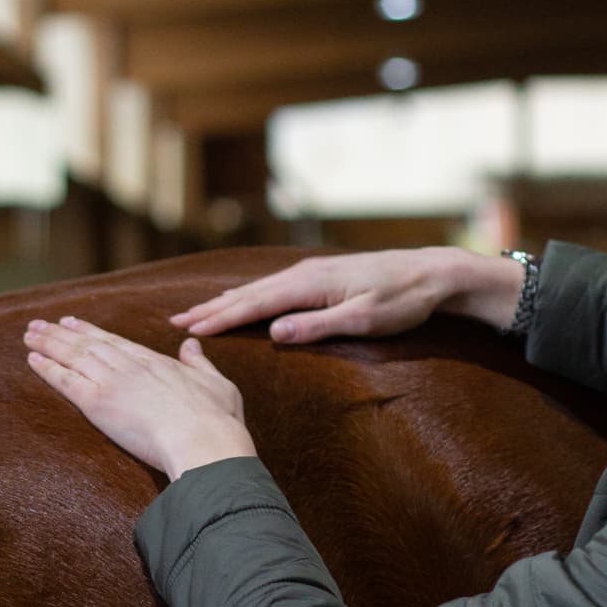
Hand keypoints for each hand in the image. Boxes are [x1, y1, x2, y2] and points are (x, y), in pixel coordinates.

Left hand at [24, 316, 256, 480]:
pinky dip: (47, 368)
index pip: (116, 342)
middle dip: (62, 333)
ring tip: (29, 334)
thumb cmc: (217, 420)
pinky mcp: (98, 404)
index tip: (74, 323)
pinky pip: (66, 382)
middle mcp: (130, 366)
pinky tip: (32, 359)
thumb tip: (192, 344)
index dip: (92, 332)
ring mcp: (112, 382)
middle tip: (40, 324)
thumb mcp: (217, 383)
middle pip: (89, 344)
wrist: (204, 442)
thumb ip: (200, 363)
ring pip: (73, 357)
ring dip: (48, 344)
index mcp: (156, 362)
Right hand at [170, 248, 473, 343]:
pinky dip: (249, 296)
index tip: (188, 328)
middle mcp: (304, 274)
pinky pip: (273, 287)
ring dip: (225, 301)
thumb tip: (272, 334)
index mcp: (309, 285)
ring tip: (197, 312)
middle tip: (173, 320)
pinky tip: (243, 301)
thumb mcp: (363, 320)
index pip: (254, 305)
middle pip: (248, 294)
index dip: (219, 318)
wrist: (432, 273)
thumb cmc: (403, 301)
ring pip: (258, 289)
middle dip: (210, 308)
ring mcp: (312, 273)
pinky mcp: (321, 277)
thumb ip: (317, 327)